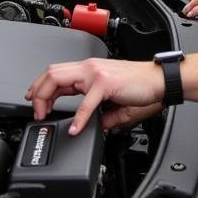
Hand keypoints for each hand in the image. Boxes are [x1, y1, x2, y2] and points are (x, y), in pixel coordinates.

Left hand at [26, 57, 163, 133]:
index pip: (57, 74)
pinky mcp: (105, 83)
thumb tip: (92, 126)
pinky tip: (75, 129)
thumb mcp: (114, 101)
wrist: (160, 81)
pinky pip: (85, 103)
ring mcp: (96, 74)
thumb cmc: (142, 87)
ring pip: (58, 79)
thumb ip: (100, 113)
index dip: (41, 88)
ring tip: (45, 115)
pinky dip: (77, 118)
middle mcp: (90, 68)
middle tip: (37, 111)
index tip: (37, 103)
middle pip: (51, 73)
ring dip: (46, 99)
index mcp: (90, 70)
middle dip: (37, 92)